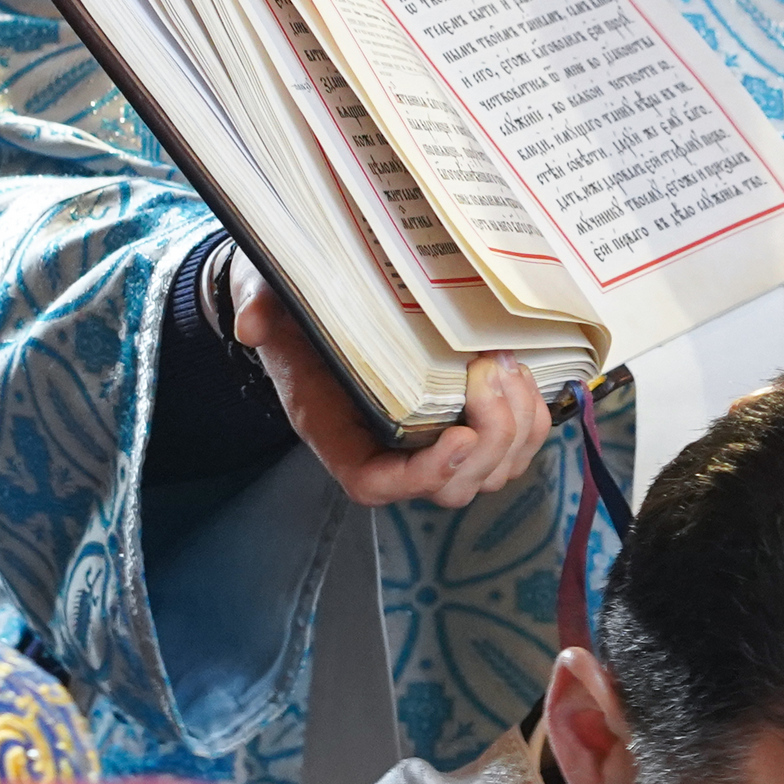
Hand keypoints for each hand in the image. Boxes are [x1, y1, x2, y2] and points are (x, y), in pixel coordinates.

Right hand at [232, 255, 551, 507]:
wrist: (321, 303)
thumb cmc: (296, 308)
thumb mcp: (268, 298)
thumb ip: (258, 308)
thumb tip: (252, 323)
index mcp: (337, 433)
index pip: (378, 485)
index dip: (425, 474)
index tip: (460, 437)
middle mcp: (389, 450)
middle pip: (454, 486)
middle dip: (489, 439)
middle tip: (490, 369)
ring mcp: (433, 441)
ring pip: (492, 472)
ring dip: (516, 428)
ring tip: (508, 365)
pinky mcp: (468, 423)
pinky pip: (514, 446)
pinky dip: (531, 420)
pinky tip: (524, 374)